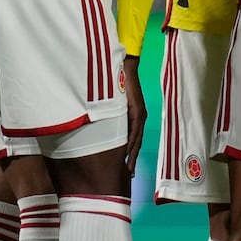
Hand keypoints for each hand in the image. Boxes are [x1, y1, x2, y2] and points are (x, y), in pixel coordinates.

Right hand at [122, 55, 145, 175]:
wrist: (124, 65)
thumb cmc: (116, 82)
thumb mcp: (113, 103)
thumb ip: (110, 115)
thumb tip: (99, 128)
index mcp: (135, 116)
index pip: (134, 139)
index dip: (131, 155)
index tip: (127, 169)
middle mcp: (140, 116)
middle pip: (137, 142)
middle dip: (133, 159)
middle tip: (128, 175)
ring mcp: (140, 113)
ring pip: (137, 138)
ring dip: (133, 153)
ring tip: (128, 168)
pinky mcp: (138, 108)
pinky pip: (134, 128)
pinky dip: (131, 140)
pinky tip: (128, 151)